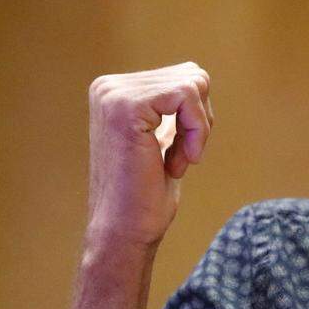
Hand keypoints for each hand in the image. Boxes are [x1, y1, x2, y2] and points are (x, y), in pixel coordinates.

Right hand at [85, 62, 213, 250]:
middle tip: (180, 159)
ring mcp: (113, 94)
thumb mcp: (161, 138)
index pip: (184, 78)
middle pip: (194, 76)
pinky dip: (197, 130)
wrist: (124, 231)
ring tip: (175, 162)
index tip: (179, 155)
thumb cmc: (145, 196)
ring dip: (198, 130)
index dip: (197, 119)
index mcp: (113, 91)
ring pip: (194, 84)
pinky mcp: (126, 107)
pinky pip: (188, 95)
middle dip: (200, 122)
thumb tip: (196, 77)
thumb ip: (169, 109)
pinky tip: (178, 162)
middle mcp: (108, 86)